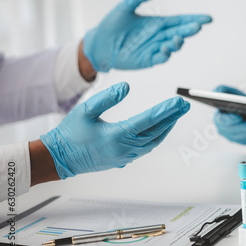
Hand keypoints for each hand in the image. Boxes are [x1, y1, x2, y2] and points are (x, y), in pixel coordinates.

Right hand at [40, 82, 189, 178]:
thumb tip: (126, 87)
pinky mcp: (124, 159)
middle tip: (185, 106)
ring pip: (154, 141)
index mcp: (117, 135)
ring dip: (167, 127)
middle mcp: (125, 148)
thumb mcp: (85, 110)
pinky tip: (161, 128)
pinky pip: (147, 147)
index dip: (166, 110)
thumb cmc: (71, 133)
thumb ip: (107, 98)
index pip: (149, 120)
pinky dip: (157, 136)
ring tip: (176, 115)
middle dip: (172, 117)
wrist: (60, 158)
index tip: (179, 102)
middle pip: (157, 131)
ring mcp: (126, 155)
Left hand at [83, 0, 211, 71]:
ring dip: (178, 43)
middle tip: (197, 27)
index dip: (194, 19)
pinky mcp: (148, 60)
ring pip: (173, 46)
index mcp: (157, 23)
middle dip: (190, 30)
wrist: (98, 43)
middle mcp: (159, 36)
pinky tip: (165, 49)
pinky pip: (160, 58)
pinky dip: (165, 55)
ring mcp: (155, 48)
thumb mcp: (124, 6)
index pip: (180, 21)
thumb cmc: (111, 25)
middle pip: (180, 33)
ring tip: (178, 39)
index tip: (208, 18)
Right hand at [213, 85, 245, 144]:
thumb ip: (220, 90)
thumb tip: (217, 93)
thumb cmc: (235, 100)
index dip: (229, 120)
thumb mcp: (227, 91)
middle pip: (237, 131)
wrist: (243, 108)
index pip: (222, 120)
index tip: (239, 116)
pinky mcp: (245, 141)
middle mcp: (224, 131)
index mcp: (218, 117)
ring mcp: (234, 138)